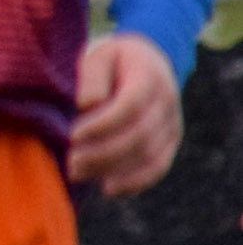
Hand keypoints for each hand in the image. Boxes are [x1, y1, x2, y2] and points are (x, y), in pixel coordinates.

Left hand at [70, 32, 182, 196]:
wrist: (150, 60)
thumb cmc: (113, 60)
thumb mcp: (98, 55)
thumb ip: (91, 77)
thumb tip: (88, 105)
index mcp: (149, 77)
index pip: (131, 105)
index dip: (103, 125)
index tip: (73, 135)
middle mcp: (167, 102)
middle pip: (140, 135)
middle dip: (103, 154)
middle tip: (71, 164)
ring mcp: (172, 123)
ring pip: (150, 154)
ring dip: (114, 170)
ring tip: (79, 174)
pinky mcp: (171, 140)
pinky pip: (159, 166)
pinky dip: (136, 181)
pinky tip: (109, 189)